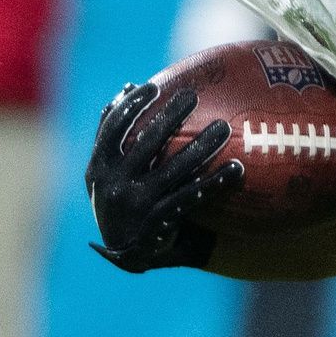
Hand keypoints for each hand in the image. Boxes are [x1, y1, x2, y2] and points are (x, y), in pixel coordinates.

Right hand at [85, 82, 240, 273]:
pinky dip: (215, 182)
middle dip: (169, 116)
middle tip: (193, 95)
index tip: (153, 86)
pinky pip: (193, 197)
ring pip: (174, 169)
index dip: (131, 106)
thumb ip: (113, 132)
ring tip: (224, 126)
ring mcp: (137, 205)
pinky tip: (237, 168)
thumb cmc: (122, 195)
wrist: (128, 250)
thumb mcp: (108, 168)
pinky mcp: (160, 222)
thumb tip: (127, 87)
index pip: (111, 129)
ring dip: (201, 147)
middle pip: (145, 143)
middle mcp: (113, 185)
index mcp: (98, 167)